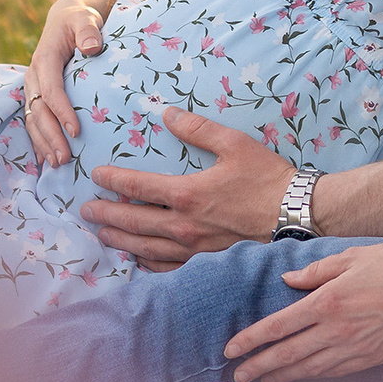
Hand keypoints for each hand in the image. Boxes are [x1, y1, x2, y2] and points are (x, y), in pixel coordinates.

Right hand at [22, 0, 106, 166]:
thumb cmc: (79, 21)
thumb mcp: (85, 19)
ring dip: (43, 143)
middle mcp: (34, 76)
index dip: (62, 112)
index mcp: (44, 60)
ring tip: (57, 164)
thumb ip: (88, 31)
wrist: (66, 19)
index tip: (76, 131)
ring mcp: (33, 87)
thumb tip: (92, 47)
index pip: (51, 91)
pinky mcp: (36, 94)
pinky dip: (39, 140)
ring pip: (33, 120)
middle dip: (51, 136)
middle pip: (39, 111)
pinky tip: (46, 158)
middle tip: (65, 159)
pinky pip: (34, 120)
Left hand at [82, 106, 290, 265]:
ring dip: (120, 241)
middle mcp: (184, 225)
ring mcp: (193, 249)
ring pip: (145, 248)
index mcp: (187, 194)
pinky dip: (147, 264)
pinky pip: (167, 268)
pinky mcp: (206, 264)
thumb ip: (197, 128)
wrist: (297, 215)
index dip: (112, 181)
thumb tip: (167, 113)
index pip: (137, 187)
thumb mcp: (234, 143)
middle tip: (85, 212)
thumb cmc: (268, 178)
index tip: (95, 177)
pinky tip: (139, 259)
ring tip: (103, 236)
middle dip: (105, 216)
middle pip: (133, 222)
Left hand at [222, 242, 382, 381]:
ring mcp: (355, 347)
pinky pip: (335, 371)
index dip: (251, 340)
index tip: (231, 350)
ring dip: (282, 376)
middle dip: (258, 366)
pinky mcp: (373, 358)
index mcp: (327, 302)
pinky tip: (302, 378)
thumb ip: (316, 273)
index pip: (278, 326)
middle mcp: (337, 329)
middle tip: (237, 377)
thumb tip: (288, 282)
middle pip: (288, 354)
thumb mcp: (351, 257)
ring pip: (310, 368)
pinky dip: (313, 377)